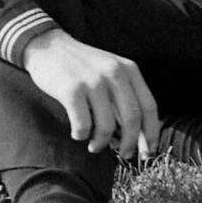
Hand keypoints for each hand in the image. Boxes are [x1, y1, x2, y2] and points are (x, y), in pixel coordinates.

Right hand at [21, 29, 158, 159]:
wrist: (50, 47)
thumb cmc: (83, 67)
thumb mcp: (111, 72)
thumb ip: (125, 97)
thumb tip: (138, 138)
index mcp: (129, 69)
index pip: (149, 107)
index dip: (151, 134)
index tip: (148, 153)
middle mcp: (115, 73)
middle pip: (132, 119)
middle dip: (130, 144)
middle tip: (124, 156)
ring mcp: (93, 81)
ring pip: (107, 126)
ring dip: (101, 143)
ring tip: (94, 145)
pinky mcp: (72, 90)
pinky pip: (83, 125)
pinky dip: (81, 136)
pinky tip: (77, 133)